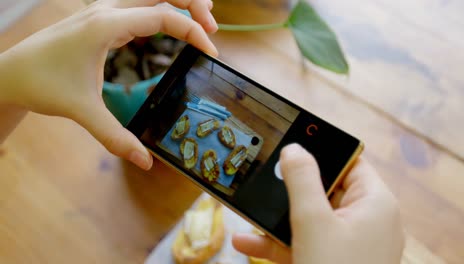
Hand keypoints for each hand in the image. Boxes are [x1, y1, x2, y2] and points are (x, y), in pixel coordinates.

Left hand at [0, 0, 217, 169]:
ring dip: (176, 2)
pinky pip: (136, 6)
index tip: (210, 52)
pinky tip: (166, 26)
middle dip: (191, 4)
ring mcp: (100, 11)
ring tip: (201, 18)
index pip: (163, 16)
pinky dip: (159, 10)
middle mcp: (105, 10)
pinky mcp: (98, 19)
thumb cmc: (41, 85)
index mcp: (105, 26)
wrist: (10, 73)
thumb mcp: (82, 111)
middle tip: (213, 26)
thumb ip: (116, 137)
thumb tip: (145, 161)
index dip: (192, 31)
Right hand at [232, 144, 403, 263]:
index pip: (348, 162)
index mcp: (374, 202)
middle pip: (324, 191)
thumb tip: (294, 148)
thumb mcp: (312, 221)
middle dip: (289, 192)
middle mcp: (366, 220)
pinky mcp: (334, 261)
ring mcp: (350, 244)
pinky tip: (246, 243)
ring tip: (247, 216)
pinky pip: (306, 244)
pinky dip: (280, 243)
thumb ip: (302, 180)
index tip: (290, 144)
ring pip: (310, 220)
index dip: (321, 151)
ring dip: (277, 220)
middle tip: (262, 181)